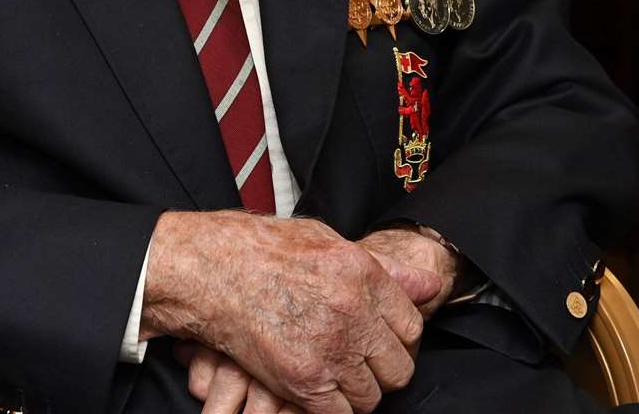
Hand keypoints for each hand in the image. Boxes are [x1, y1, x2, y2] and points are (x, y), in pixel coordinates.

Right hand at [142, 211, 445, 413]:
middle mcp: (353, 313)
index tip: (381, 339)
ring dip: (357, 390)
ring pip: (371, 397)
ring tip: (335, 374)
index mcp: (363, 275)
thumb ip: (382, 268)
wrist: (209, 270)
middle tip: (360, 361)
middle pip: (398, 367)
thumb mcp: (326, 241)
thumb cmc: (261, 250)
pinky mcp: (303, 380)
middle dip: (382, 368)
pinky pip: (340, 413)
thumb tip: (430, 286)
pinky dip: (331, 407)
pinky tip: (316, 386)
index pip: (411, 326)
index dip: (397, 337)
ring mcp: (330, 350)